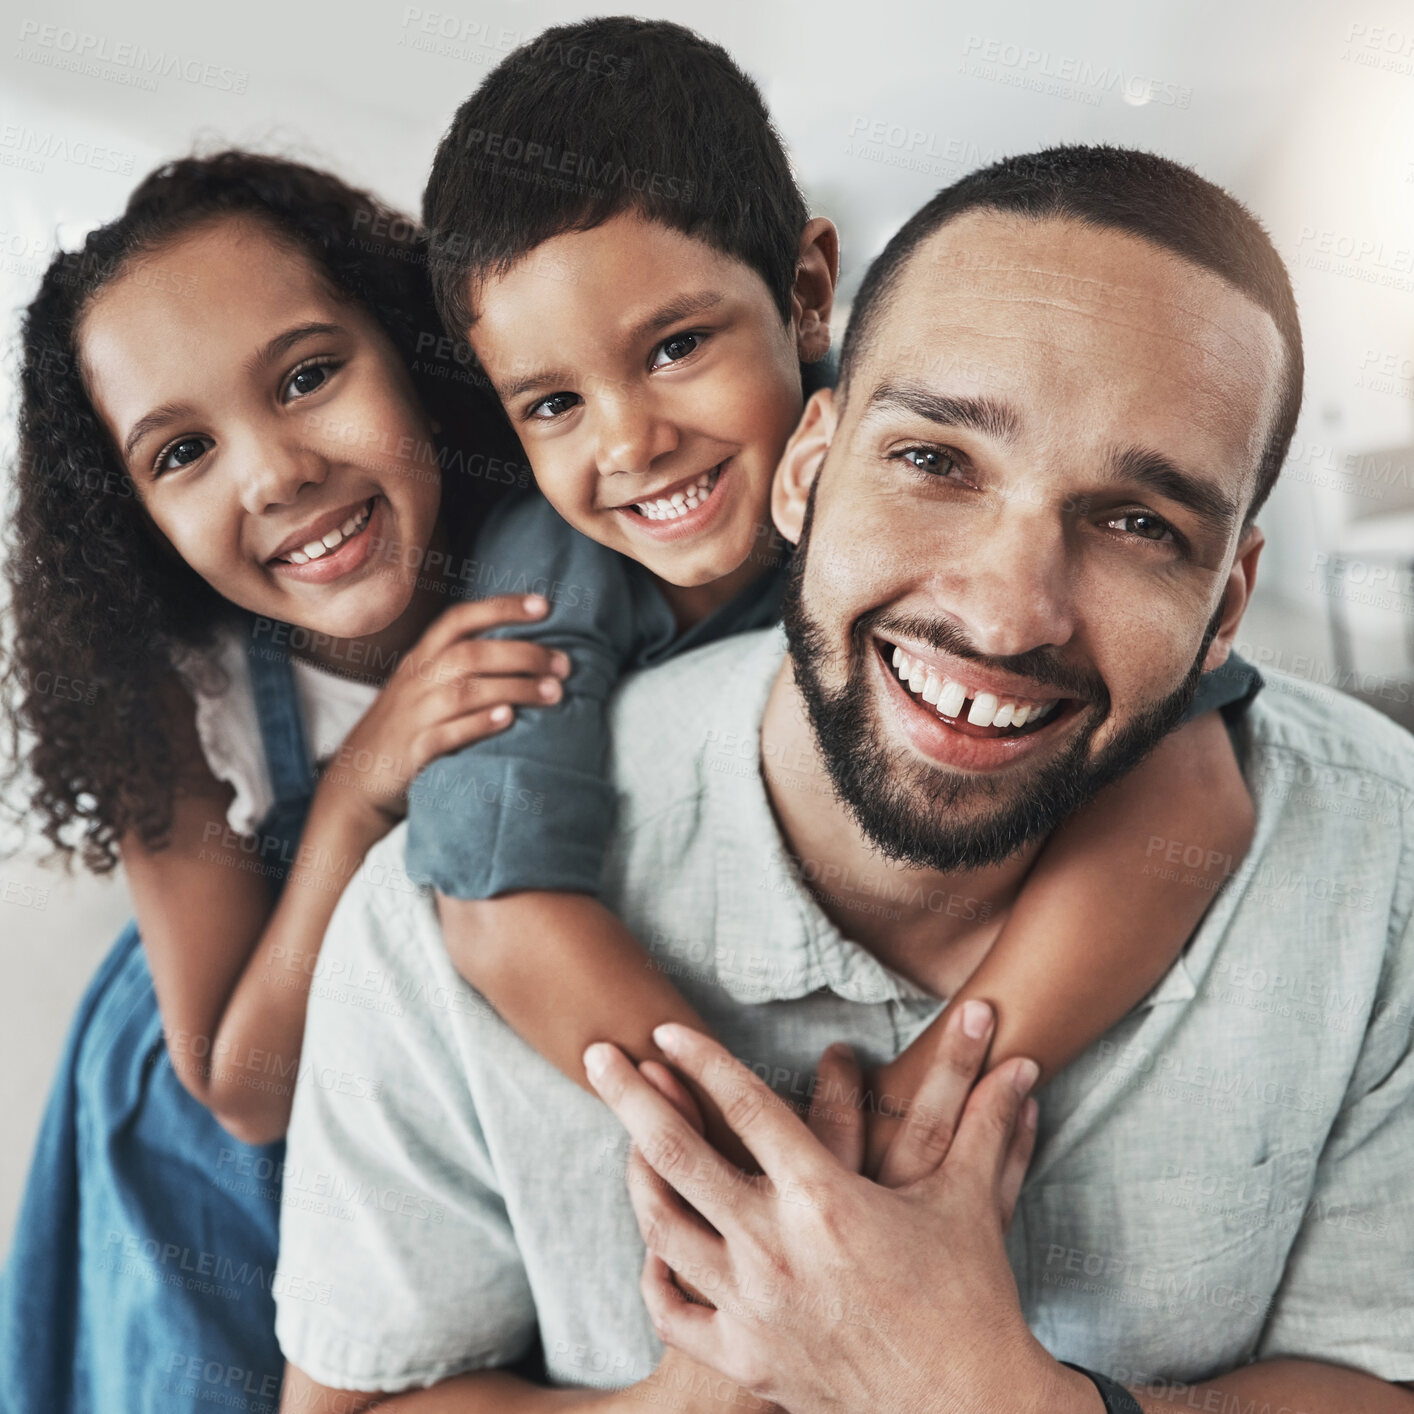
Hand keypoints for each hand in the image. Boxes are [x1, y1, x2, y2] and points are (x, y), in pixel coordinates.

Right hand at [317, 593, 568, 832]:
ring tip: (554, 693)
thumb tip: (523, 651)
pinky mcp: (414, 751)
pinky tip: (509, 719)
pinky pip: (447, 733)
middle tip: (564, 665)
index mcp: (420, 658)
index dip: (501, 608)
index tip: (544, 606)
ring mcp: (414, 716)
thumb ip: (459, 666)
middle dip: (524, 654)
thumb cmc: (404, 728)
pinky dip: (479, 724)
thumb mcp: (422, 687)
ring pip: (466, 691)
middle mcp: (416, 680)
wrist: (356, 782)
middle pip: (472, 653)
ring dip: (515, 688)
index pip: (459, 619)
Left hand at [586, 1020, 1084, 1413]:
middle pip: (678, 1156)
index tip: (663, 1027)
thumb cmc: (971, 1299)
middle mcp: (775, 1248)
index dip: (702, 1060)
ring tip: (624, 1141)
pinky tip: (652, 1247)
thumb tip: (1023, 1060)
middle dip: (629, 1099)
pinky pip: (675, 1311)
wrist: (968, 1410)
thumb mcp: (969, 1204)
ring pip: (663, 1229)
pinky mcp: (747, 1357)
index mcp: (825, 1199)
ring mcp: (752, 1306)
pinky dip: (656, 1274)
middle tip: (595, 1056)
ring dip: (636, 1176)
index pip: (746, 1108)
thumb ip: (986, 1123)